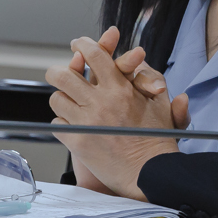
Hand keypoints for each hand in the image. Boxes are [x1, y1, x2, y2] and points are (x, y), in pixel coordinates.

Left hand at [45, 33, 181, 199]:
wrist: (149, 172)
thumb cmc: (157, 139)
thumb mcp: (160, 102)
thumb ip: (148, 77)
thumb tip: (138, 55)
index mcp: (121, 88)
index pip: (95, 55)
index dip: (83, 45)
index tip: (78, 44)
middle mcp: (101, 102)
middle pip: (64, 75)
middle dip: (58, 71)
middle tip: (58, 72)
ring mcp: (87, 122)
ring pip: (57, 98)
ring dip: (61, 98)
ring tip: (67, 101)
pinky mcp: (78, 142)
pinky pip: (58, 123)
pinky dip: (63, 121)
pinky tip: (73, 123)